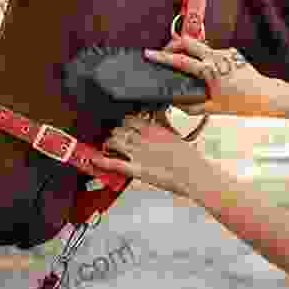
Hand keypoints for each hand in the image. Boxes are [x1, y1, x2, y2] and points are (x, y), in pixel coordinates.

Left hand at [90, 114, 214, 196]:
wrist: (194, 175)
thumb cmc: (189, 159)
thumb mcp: (176, 135)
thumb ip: (164, 123)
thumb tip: (159, 113)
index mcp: (154, 129)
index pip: (131, 118)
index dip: (124, 119)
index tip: (122, 120)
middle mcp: (144, 139)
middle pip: (120, 128)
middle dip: (115, 130)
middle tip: (112, 133)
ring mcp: (139, 154)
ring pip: (114, 141)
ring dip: (108, 142)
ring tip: (106, 143)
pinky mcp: (137, 169)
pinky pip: (115, 163)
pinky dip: (102, 161)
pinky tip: (94, 158)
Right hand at [146, 32, 288, 118]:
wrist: (266, 96)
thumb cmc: (243, 102)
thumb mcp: (214, 109)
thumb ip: (191, 107)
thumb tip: (176, 104)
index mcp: (210, 71)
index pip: (180, 61)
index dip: (162, 57)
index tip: (150, 53)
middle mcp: (217, 57)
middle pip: (187, 41)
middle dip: (172, 44)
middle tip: (164, 51)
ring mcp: (225, 52)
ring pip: (200, 46)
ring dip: (190, 52)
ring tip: (186, 66)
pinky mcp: (232, 52)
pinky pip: (212, 52)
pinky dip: (205, 58)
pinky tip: (208, 72)